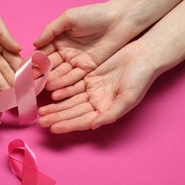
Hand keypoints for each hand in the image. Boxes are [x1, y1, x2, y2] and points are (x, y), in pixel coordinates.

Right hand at [34, 3, 136, 98]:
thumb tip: (34, 44)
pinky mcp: (88, 68)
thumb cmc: (94, 14)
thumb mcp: (68, 18)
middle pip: (49, 66)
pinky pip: (74, 78)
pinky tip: (53, 90)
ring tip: (39, 88)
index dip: (31, 62)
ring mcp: (76, 61)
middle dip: (38, 75)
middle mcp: (65, 52)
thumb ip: (50, 30)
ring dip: (49, 81)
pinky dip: (64, 84)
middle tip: (26, 85)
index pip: (42, 53)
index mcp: (58, 40)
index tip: (21, 70)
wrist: (120, 19)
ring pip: (60, 74)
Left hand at [38, 41, 155, 133]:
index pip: (83, 121)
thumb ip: (110, 114)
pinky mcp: (89, 78)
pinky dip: (62, 90)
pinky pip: (72, 86)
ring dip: (56, 106)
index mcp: (106, 111)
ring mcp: (92, 90)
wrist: (144, 56)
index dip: (68, 125)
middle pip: (72, 112)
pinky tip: (51, 93)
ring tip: (41, 111)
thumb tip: (93, 125)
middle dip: (57, 117)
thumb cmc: (140, 79)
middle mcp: (97, 103)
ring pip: (69, 101)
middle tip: (40, 121)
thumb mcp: (127, 98)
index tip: (53, 128)